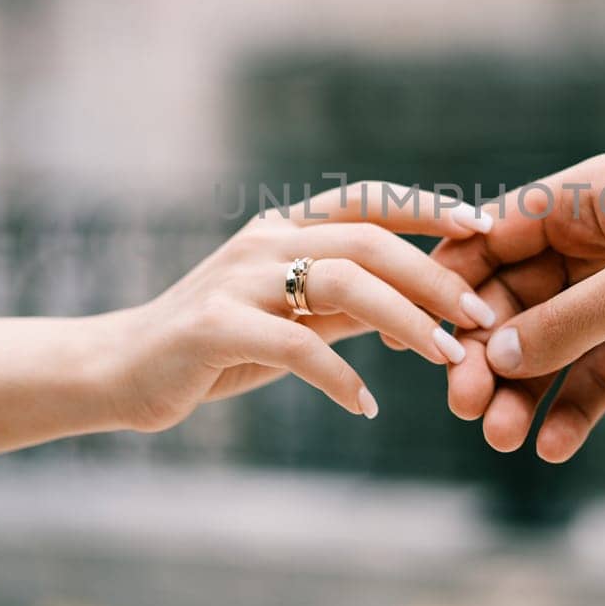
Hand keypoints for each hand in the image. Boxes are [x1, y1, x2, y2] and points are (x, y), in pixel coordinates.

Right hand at [108, 183, 497, 432]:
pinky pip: (297, 346)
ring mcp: (236, 280)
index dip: (426, 206)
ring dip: (405, 322)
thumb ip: (348, 304)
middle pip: (367, 241)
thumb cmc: (217, 345)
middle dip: (432, 277)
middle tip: (479, 316)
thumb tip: (424, 303)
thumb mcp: (291, 316)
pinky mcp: (214, 327)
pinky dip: (340, 377)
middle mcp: (262, 241)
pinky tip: (366, 405)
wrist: (121, 369)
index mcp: (282, 228)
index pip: (366, 200)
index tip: (483, 226)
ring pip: (342, 284)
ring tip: (446, 356)